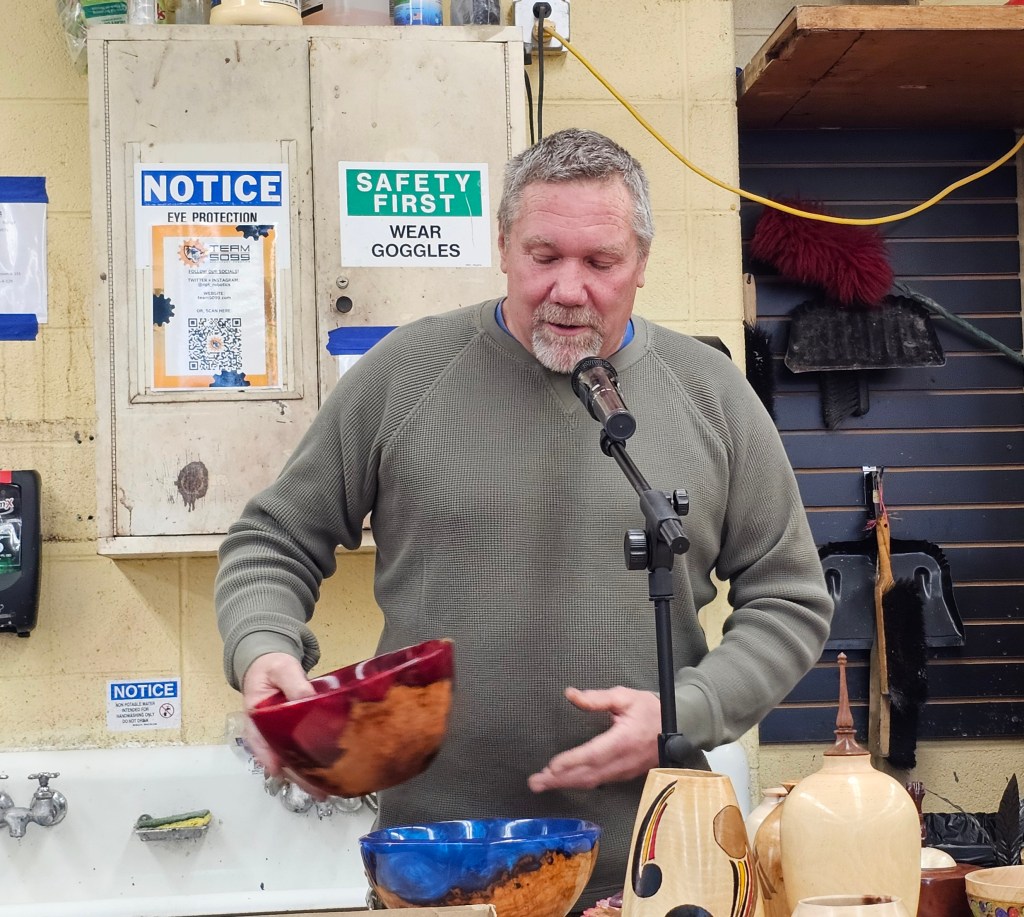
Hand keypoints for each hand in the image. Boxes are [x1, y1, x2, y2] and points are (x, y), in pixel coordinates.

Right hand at [241, 652, 316, 783]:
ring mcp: (277, 735)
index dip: (267, 756)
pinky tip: (325, 774)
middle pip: (277, 757)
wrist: (272, 665)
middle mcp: (264, 731)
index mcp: (256, 716)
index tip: (279, 770)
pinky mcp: (290, 734)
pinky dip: (309, 764)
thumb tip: (307, 698)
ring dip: (303, 775)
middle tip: (315, 792)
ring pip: (288, 759)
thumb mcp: (282, 668)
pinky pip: (298, 751)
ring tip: (323, 791)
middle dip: (295, 776)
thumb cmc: (273, 667)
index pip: (258, 740)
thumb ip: (293, 682)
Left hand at [527, 686, 661, 791]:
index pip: (593, 754)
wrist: (678, 726)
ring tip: (542, 783)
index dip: (572, 761)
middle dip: (560, 780)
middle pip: (588, 774)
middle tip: (535, 782)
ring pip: (592, 781)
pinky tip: (564, 781)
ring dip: (566, 783)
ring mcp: (624, 771)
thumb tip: (571, 694)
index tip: (552, 766)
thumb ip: (597, 698)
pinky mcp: (624, 775)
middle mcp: (623, 761)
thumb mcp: (625, 696)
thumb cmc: (649, 709)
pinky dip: (579, 783)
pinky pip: (599, 782)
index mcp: (623, 740)